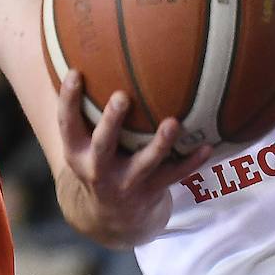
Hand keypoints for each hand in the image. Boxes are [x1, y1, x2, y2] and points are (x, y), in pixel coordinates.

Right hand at [56, 70, 211, 246]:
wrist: (109, 219)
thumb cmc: (98, 159)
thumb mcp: (82, 142)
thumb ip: (84, 108)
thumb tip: (83, 54)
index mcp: (77, 152)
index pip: (66, 124)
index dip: (68, 99)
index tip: (75, 71)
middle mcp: (98, 170)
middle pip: (104, 144)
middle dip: (111, 122)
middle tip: (120, 97)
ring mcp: (126, 184)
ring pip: (145, 163)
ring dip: (160, 144)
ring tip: (173, 123)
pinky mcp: (150, 192)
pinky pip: (174, 175)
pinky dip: (192, 161)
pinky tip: (208, 145)